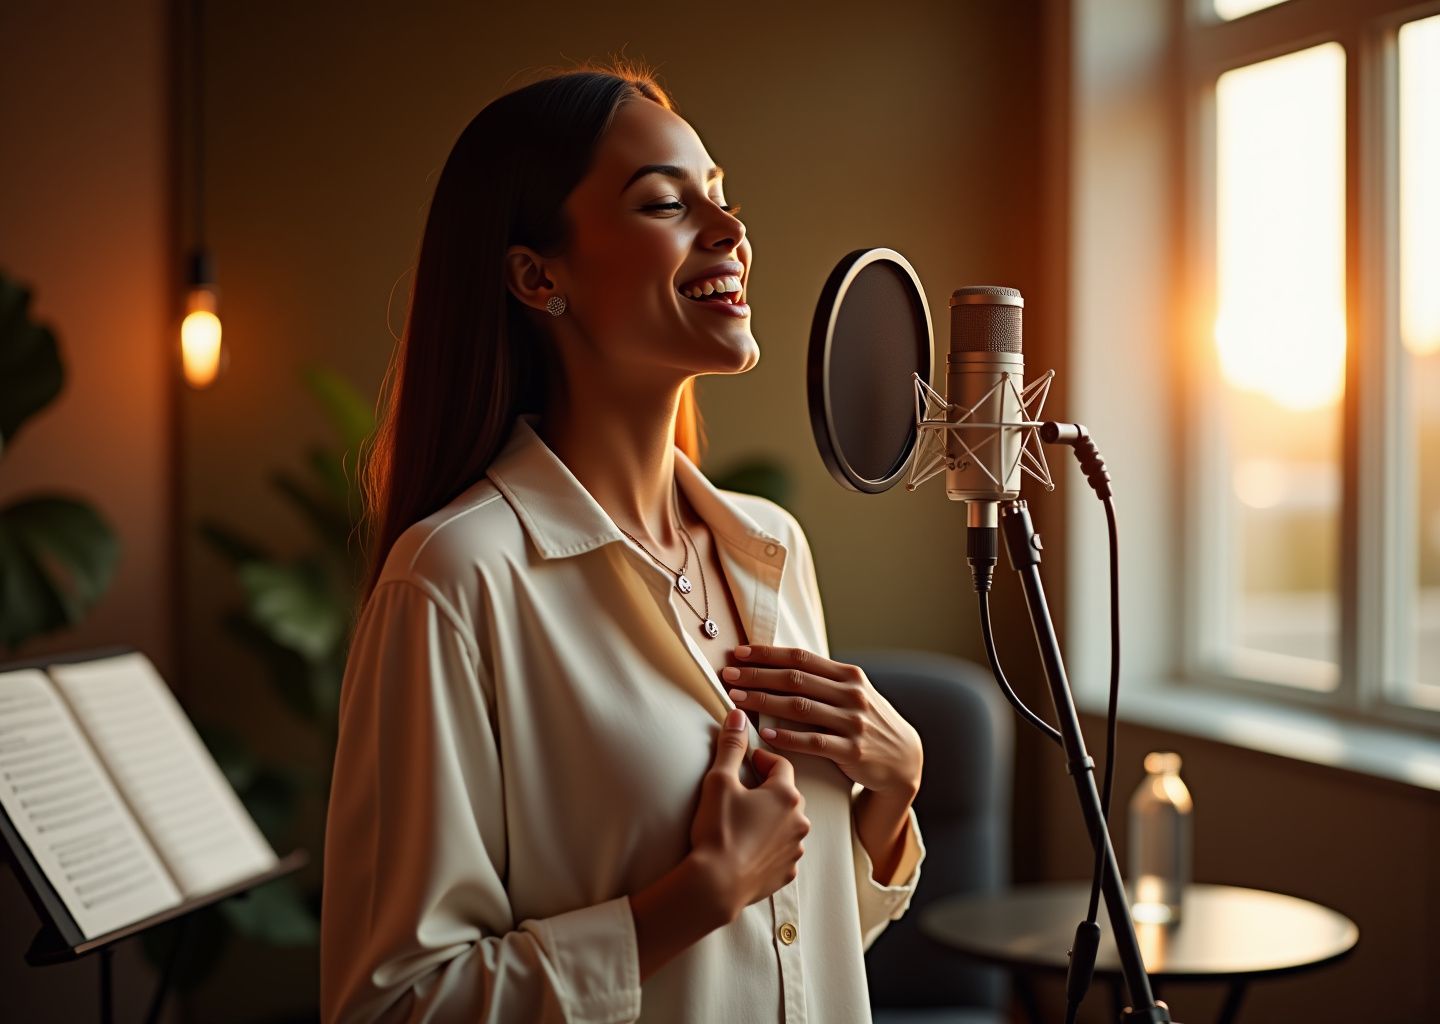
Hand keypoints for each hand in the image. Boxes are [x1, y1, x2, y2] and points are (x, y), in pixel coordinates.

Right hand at [689, 707, 810, 921]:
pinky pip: (783, 851)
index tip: (746, 762)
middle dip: (767, 789)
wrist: (715, 885)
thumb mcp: (719, 781)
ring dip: (770, 819)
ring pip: (787, 824)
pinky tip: (748, 847)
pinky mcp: (787, 872)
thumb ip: (731, 746)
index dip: (762, 760)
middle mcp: (799, 820)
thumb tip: (738, 715)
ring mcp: (795, 849)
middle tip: (742, 791)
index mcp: (786, 795)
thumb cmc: (718, 830)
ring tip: (743, 821)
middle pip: (786, 794)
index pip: (781, 765)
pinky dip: (770, 846)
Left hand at [721, 645, 922, 797]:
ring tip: (737, 699)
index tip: (739, 652)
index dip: (767, 654)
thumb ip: (824, 680)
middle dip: (757, 674)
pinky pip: (814, 742)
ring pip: (800, 707)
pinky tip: (765, 733)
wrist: (904, 759)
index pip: (801, 658)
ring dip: (764, 701)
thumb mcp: (853, 694)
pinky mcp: (853, 751)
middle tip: (729, 674)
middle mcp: (851, 694)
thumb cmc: (869, 723)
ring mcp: (853, 722)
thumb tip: (779, 666)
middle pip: (795, 679)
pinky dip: (787, 737)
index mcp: (848, 675)